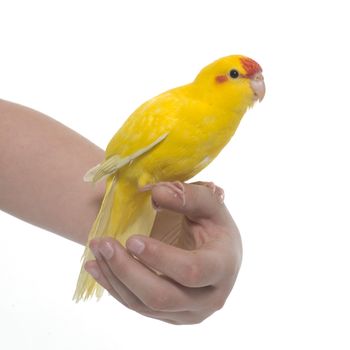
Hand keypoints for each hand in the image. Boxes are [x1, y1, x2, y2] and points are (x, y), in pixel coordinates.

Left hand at [85, 181, 241, 324]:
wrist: (217, 253)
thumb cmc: (215, 227)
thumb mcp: (211, 206)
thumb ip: (190, 196)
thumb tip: (156, 193)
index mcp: (222, 267)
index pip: (192, 270)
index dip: (160, 257)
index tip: (131, 239)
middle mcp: (209, 298)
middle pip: (162, 296)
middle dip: (126, 270)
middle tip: (102, 243)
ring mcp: (188, 312)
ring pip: (145, 306)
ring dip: (115, 278)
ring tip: (95, 250)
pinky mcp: (170, 315)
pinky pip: (138, 307)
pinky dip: (114, 287)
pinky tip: (97, 267)